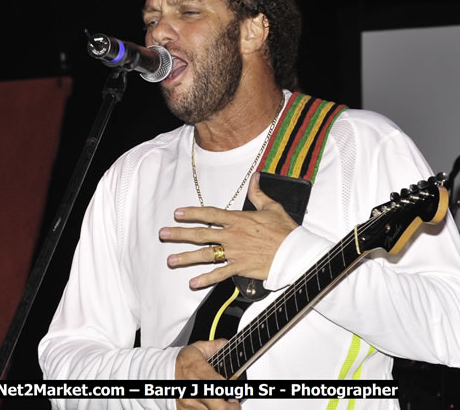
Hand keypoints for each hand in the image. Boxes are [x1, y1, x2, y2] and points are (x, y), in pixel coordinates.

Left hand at [160, 172, 297, 288]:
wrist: (296, 252)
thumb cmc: (285, 230)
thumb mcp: (272, 207)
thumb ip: (259, 193)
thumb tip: (255, 177)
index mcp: (238, 219)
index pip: (210, 214)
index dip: (192, 213)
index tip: (177, 213)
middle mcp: (232, 235)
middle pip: (201, 234)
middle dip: (180, 234)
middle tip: (163, 234)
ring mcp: (235, 252)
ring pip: (205, 254)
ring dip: (186, 257)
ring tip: (170, 260)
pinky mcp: (240, 268)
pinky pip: (219, 274)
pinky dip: (205, 279)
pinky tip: (192, 282)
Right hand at [176, 339, 240, 409]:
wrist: (160, 373)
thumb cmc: (180, 362)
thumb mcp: (198, 348)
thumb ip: (216, 346)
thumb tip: (228, 344)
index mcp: (198, 371)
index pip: (218, 384)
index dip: (231, 390)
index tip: (236, 392)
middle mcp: (194, 390)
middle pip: (218, 407)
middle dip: (231, 408)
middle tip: (235, 404)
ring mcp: (189, 403)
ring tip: (224, 404)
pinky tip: (211, 406)